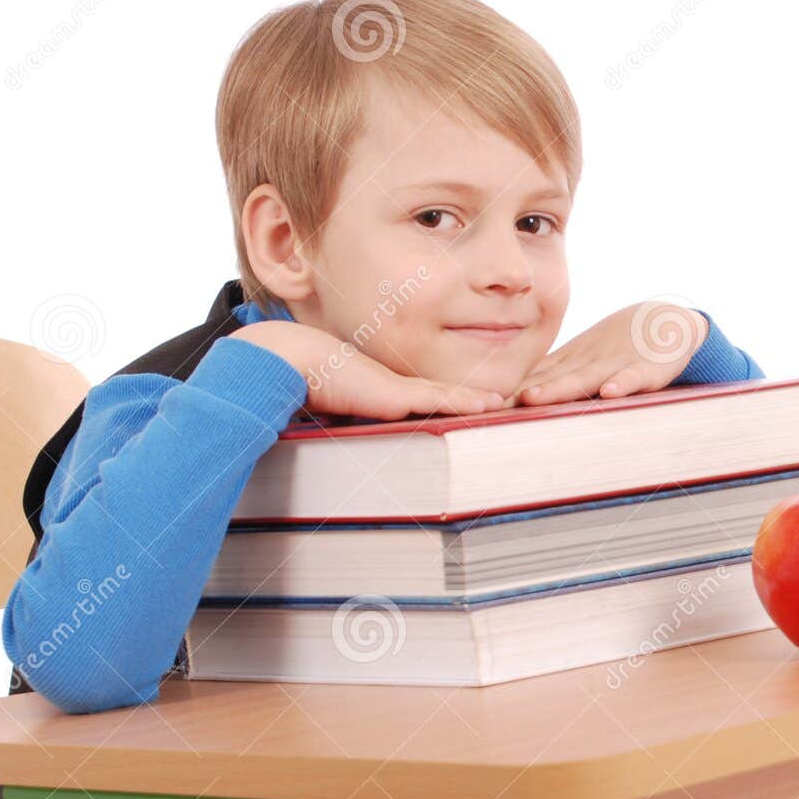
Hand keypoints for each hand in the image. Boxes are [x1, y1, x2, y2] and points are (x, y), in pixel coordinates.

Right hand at [231, 320, 504, 419]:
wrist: (288, 362)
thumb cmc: (301, 383)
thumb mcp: (331, 406)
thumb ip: (345, 418)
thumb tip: (340, 436)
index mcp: (384, 388)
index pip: (426, 395)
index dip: (454, 398)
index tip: (480, 403)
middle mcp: (396, 384)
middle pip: (444, 392)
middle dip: (475, 397)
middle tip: (507, 401)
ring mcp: (399, 387)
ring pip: (450, 395)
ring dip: (480, 400)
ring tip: (510, 402)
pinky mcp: (397, 394)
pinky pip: (440, 400)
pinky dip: (467, 403)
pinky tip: (492, 405)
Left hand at [510, 301, 709, 406]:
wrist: (669, 323)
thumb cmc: (620, 349)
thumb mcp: (582, 363)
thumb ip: (551, 379)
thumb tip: (510, 402)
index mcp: (571, 366)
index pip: (536, 380)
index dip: (507, 391)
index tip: (477, 407)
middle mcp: (589, 365)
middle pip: (553, 380)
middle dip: (522, 392)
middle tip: (492, 403)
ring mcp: (618, 365)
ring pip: (585, 378)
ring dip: (560, 388)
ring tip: (533, 397)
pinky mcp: (650, 369)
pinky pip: (636, 378)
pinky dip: (624, 384)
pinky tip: (610, 392)